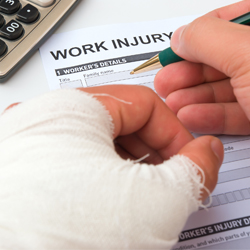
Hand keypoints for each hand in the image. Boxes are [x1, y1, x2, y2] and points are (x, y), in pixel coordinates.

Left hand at [2, 85, 222, 200]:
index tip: (189, 161)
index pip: (145, 104)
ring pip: (98, 145)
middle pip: (121, 124)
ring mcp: (28, 145)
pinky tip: (106, 201)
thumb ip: (192, 170)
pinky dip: (99, 178)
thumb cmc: (66, 238)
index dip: (176, 133)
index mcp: (73, 108)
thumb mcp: (152, 201)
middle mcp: (43, 120)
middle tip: (168, 185)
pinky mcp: (22, 170)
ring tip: (136, 199)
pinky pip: (74, 161)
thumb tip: (206, 152)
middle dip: (153, 156)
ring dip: (126, 170)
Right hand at [154, 0, 249, 134]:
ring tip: (172, 104)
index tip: (176, 49)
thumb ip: (209, 39)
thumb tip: (180, 37)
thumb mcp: (249, 53)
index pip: (231, 20)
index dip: (200, 33)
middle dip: (188, 73)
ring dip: (193, 97)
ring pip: (226, 89)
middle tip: (165, 83)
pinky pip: (235, 114)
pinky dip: (210, 117)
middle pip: (223, 60)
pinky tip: (190, 117)